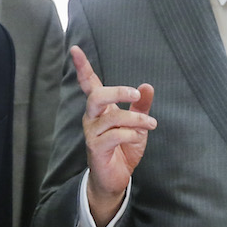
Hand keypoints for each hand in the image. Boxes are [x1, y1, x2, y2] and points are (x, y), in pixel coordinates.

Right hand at [71, 45, 156, 226]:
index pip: (88, 83)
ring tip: (151, 124)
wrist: (116, 178)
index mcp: (100, 108)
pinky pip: (114, 135)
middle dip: (118, 91)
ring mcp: (92, 133)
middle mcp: (92, 118)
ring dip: (135, 119)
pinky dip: (130, 134)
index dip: (82, 66)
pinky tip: (136, 138)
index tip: (75, 48)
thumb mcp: (137, 124)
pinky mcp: (96, 148)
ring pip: (112, 116)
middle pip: (96, 95)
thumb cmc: (123, 148)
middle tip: (136, 95)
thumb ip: (141, 106)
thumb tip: (147, 86)